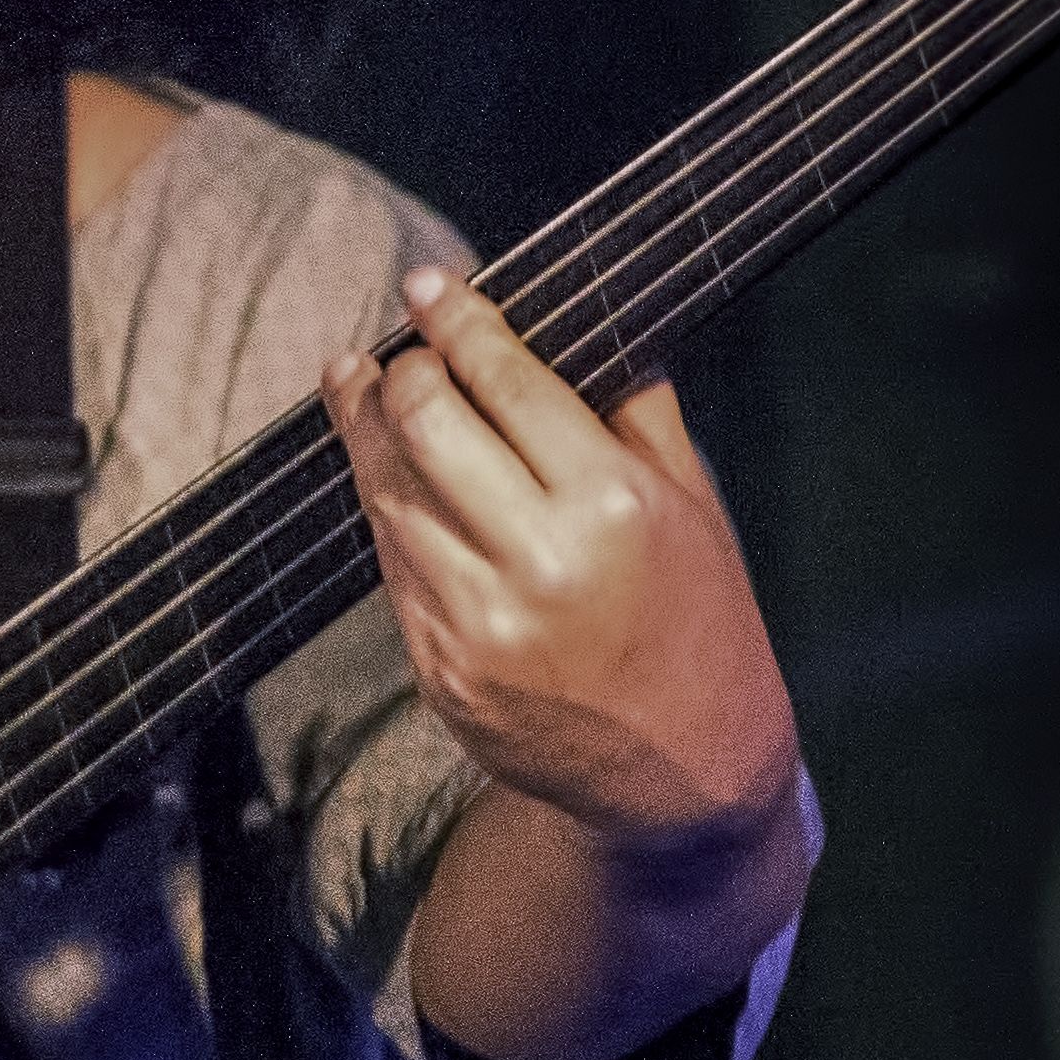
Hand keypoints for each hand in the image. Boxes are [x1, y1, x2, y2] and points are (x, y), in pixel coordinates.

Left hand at [326, 267, 798, 849]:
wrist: (685, 774)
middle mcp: (538, 561)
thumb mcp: (693, 508)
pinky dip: (384, 511)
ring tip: (360, 388)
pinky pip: (388, 565)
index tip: (426, 284)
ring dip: (367, 432)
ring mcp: (478, 622)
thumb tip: (581, 317)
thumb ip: (634, 412)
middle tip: (398, 348)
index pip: (505, 381)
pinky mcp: (439, 669)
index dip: (457, 321)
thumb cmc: (699, 621)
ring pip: (386, 493)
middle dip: (401, 372)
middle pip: (423, 424)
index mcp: (611, 506)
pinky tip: (386, 479)